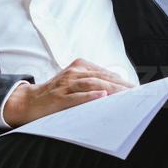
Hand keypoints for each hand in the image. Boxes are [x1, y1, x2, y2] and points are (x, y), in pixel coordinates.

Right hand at [2, 59, 133, 127]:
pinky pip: (77, 96)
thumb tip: (117, 91)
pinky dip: (90, 96)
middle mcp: (73, 72)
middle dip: (121, 85)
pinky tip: (102, 96)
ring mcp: (66, 84)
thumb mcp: (74, 82)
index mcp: (79, 66)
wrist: (29, 101)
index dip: (122, 80)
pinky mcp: (59, 97)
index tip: (138, 89)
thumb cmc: (56, 93)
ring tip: (126, 95)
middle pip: (102, 77)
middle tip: (138, 93)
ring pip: (92, 84)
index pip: (105, 73)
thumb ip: (92, 82)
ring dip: (111, 89)